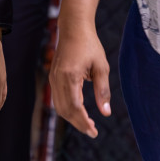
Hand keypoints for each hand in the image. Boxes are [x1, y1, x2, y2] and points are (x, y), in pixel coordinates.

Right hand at [51, 0, 110, 137]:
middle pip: (65, 110)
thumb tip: (106, 113)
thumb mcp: (101, 67)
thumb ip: (103, 91)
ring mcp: (53, 78)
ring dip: (72, 118)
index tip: (94, 132)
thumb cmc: (90, 45)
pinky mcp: (53, 77)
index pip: (75, 108)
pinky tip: (79, 110)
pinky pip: (58, 98)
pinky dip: (67, 108)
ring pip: (59, 106)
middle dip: (78, 124)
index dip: (84, 123)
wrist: (73, 28)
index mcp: (71, 76)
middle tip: (92, 131)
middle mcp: (58, 79)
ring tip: (87, 123)